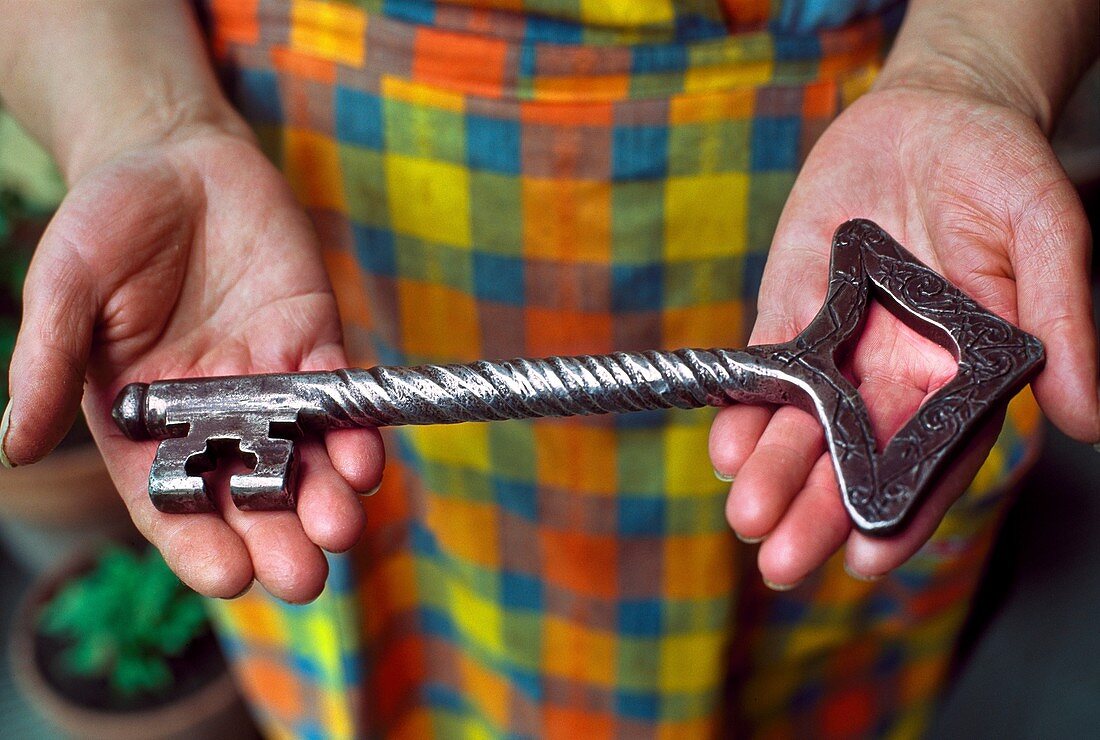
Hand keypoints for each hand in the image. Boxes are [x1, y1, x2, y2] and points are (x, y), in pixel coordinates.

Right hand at [4, 128, 383, 601]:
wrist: (175, 157)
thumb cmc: (108, 222)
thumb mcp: (65, 286)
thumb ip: (49, 363)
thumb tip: (15, 446)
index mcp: (142, 423)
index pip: (171, 502)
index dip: (198, 545)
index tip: (227, 578)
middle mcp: (211, 417)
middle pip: (248, 496)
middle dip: (278, 539)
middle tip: (302, 577)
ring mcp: (268, 384)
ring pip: (304, 459)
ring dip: (326, 497)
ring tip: (342, 528)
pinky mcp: (313, 343)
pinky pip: (339, 397)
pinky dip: (355, 429)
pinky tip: (364, 458)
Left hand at [709, 86, 1096, 586]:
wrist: (931, 113)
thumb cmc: (1000, 171)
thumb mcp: (1045, 231)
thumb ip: (1064, 319)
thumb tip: (1087, 416)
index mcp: (965, 376)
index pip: (934, 461)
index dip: (902, 512)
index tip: (867, 559)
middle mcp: (897, 376)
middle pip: (855, 459)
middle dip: (818, 511)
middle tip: (780, 562)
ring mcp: (840, 346)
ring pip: (803, 424)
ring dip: (773, 471)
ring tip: (747, 514)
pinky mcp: (793, 309)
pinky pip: (765, 366)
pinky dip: (745, 405)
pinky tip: (727, 444)